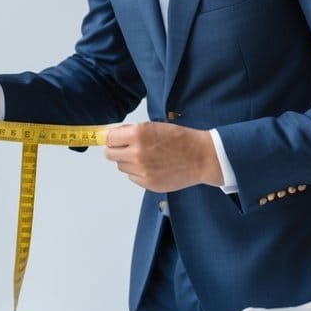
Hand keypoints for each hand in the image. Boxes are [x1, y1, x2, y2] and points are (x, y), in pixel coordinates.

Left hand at [103, 122, 223, 191]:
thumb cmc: (181, 139)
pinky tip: (152, 166)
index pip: (109, 138)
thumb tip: (112, 135)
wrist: (202, 157)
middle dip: (116, 150)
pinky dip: (138, 172)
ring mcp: (142, 170)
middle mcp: (137, 153)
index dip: (111, 138)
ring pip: (121, 166)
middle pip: (110, 154)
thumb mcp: (154, 126)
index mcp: (138, 134)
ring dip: (128, 161)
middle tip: (126, 148)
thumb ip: (131, 131)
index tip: (115, 139)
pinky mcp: (148, 183)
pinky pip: (132, 177)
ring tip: (146, 157)